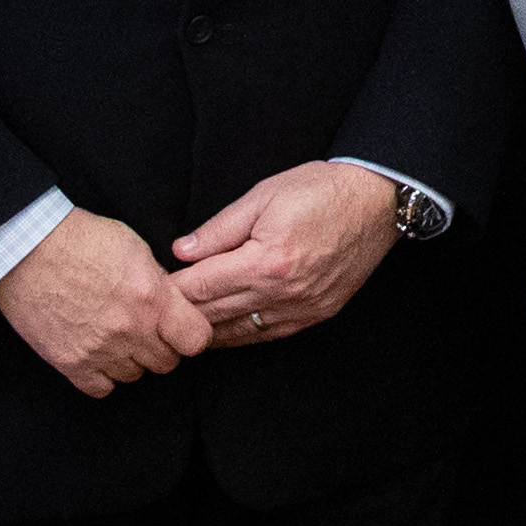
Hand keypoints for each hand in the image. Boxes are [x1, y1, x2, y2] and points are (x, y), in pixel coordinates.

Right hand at [0, 209, 213, 397]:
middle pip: (166, 363)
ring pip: (134, 376)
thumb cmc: (80, 239)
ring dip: (130, 360)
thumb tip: (171, 300)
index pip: (196, 340)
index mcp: (152, 298)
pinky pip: (101, 389)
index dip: (192, 335)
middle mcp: (130, 329)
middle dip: (161, 347)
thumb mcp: (134, 247)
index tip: (181, 328)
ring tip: (114, 336)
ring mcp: (100, 350)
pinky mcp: (70, 363)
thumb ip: (158, 280)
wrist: (27, 250)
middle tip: (144, 329)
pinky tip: (96, 353)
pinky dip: (101, 375)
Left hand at [167, 161, 407, 346]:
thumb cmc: (322, 190)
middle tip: (153, 315)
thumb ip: (219, 229)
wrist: (377, 201)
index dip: (170, 291)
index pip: (201, 287)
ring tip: (179, 329)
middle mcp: (283, 293)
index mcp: (265, 261)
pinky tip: (223, 332)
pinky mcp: (317, 315)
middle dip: (181, 315)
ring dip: (207, 332)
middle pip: (215, 315)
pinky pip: (268, 335)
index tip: (148, 291)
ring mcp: (302, 309)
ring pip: (239, 333)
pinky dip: (240, 335)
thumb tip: (181, 252)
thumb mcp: (263, 196)